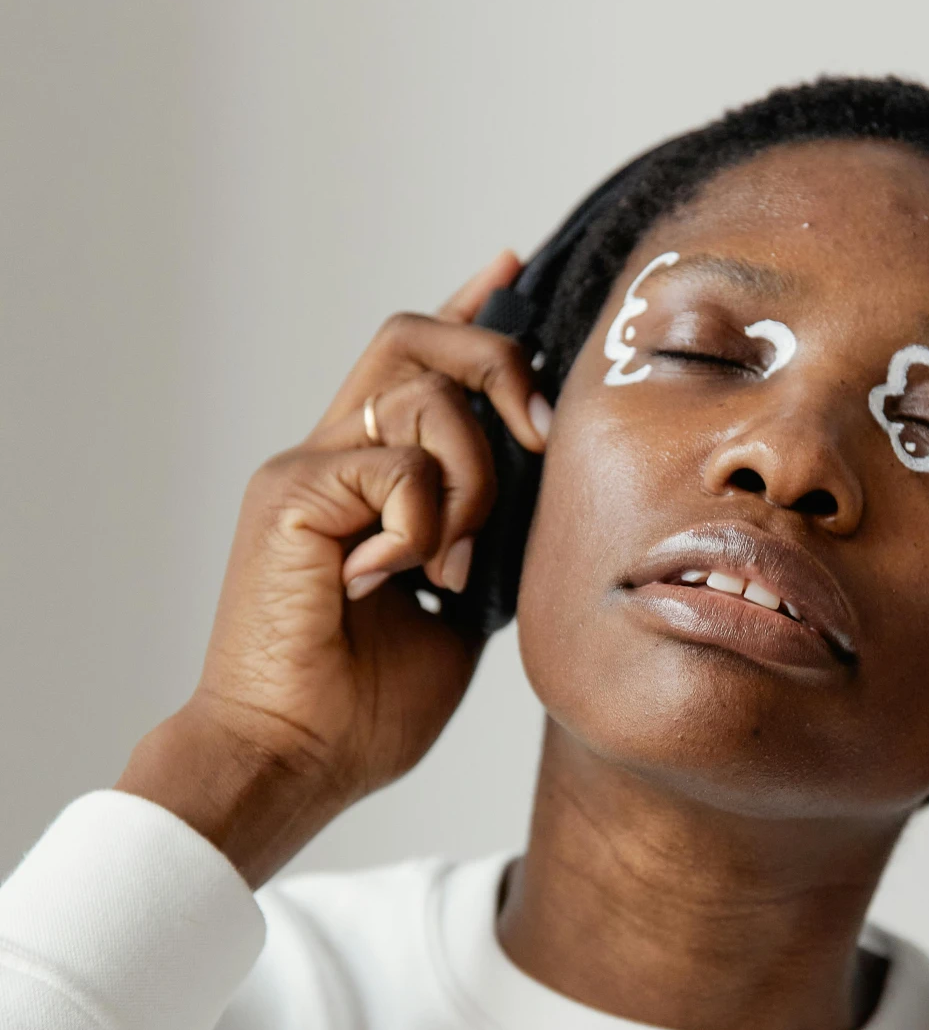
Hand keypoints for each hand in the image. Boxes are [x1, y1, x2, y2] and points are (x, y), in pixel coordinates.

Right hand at [116, 251, 549, 885]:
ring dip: (470, 480)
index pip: (412, 364)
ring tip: (448, 569)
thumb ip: (482, 542)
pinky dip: (422, 528)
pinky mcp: (290, 495)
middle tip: (538, 432)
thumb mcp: (458, 611)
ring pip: (422, 395)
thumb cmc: (363, 708)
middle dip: (494, 360)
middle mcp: (326, 456)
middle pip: (413, 336)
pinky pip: (398, 469)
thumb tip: (534, 498)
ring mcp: (304, 471)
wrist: (295, 759)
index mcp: (362, 480)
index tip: (510, 269)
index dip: (466, 311)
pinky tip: (393, 583)